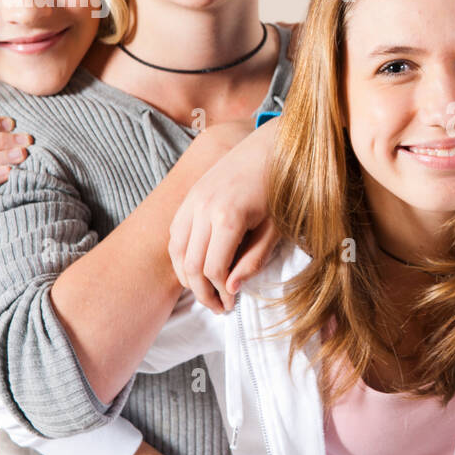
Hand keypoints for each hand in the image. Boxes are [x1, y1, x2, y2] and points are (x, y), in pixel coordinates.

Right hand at [168, 119, 280, 313]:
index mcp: (228, 216)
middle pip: (191, 265)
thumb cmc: (280, 188)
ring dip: (188, 277)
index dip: (222, 293)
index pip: (214, 269)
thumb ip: (254, 259)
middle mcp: (203, 208)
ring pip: (176, 251)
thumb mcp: (275, 227)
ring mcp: (191, 200)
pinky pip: (175, 234)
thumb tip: (231, 288)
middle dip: (202, 292)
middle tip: (219, 307)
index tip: (233, 304)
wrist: (270, 147)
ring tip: (206, 292)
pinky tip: (195, 268)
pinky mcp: (188, 196)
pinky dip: (180, 256)